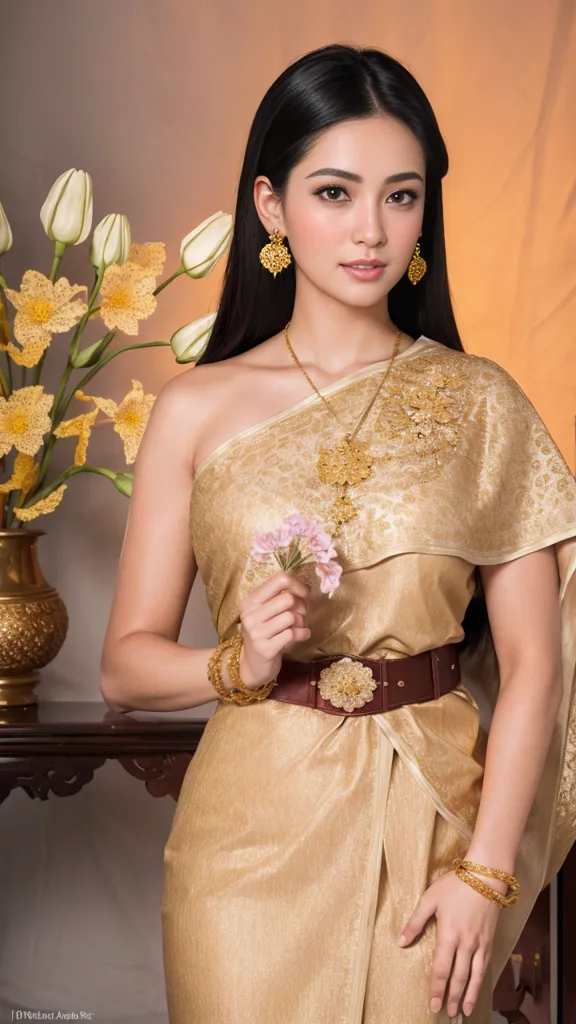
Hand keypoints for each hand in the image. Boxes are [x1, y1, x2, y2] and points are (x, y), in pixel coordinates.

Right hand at [237, 570, 310, 688]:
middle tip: (301, 614)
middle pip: (288, 599)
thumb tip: (306, 588)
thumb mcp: (265, 611)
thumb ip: (280, 597)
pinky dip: (303, 633)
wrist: (252, 664)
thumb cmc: (264, 632)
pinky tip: (301, 635)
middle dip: (301, 606)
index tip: (305, 593)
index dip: (298, 584)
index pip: (279, 580)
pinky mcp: (265, 649)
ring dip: (300, 622)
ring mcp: (256, 632)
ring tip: (296, 627)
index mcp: (250, 600)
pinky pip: (293, 634)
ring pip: (291, 616)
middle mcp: (250, 614)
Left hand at [398, 868, 500, 1017]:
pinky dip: (481, 981)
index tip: (433, 1003)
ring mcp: (480, 943)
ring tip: (463, 1010)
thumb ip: (415, 922)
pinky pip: (485, 966)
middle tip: (446, 1013)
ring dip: (469, 995)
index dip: (436, 988)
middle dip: (451, 996)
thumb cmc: (455, 885)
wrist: (486, 876)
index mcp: (448, 934)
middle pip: (458, 976)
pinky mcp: (490, 940)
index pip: (441, 968)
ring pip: (475, 976)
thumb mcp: (430, 899)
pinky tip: (477, 988)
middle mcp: (466, 943)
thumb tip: (402, 942)